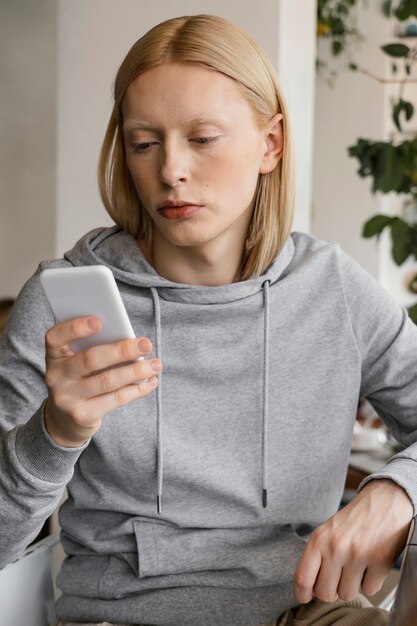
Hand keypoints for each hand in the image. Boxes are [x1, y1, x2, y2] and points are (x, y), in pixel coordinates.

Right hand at [44, 316, 161, 446]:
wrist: (64, 421)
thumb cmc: (79, 379)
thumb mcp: (77, 362)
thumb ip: (94, 348)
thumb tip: (130, 340)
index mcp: (54, 356)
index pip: (55, 337)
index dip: (74, 328)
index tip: (99, 321)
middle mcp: (56, 376)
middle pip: (90, 359)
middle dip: (122, 350)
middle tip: (146, 344)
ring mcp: (67, 398)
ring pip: (107, 381)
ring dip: (136, 371)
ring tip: (156, 364)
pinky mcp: (82, 415)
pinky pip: (115, 399)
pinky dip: (137, 390)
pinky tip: (151, 381)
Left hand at [293, 479, 412, 603]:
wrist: (385, 500)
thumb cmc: (354, 519)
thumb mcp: (327, 531)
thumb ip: (317, 556)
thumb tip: (308, 588)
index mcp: (319, 539)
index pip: (302, 578)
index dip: (302, 594)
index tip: (305, 597)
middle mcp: (336, 547)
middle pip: (325, 593)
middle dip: (331, 589)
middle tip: (338, 575)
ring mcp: (358, 555)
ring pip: (347, 594)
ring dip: (352, 585)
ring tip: (356, 565)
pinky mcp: (379, 562)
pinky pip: (369, 590)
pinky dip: (371, 581)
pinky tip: (371, 564)